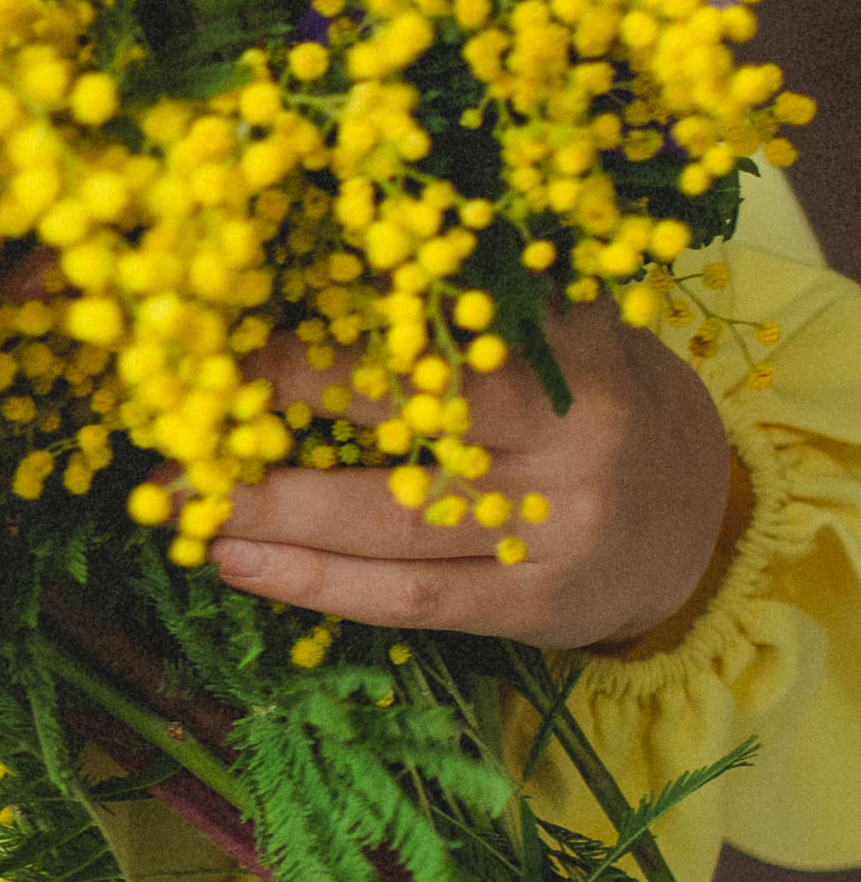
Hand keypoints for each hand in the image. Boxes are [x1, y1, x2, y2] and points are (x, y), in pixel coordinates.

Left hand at [205, 299, 735, 650]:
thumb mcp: (551, 327)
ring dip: (275, 517)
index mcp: (569, 351)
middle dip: (278, 423)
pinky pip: (407, 601)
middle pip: (402, 430)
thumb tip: (296, 273)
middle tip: (180, 417)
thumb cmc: (587, 393)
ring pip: (391, 530)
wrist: (701, 506)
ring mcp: (556, 536)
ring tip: (181, 503)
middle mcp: (568, 443)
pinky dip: (314, 583)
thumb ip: (456, 306)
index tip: (226, 331)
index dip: (321, 340)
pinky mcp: (539, 608)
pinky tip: (240, 563)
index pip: (427, 342)